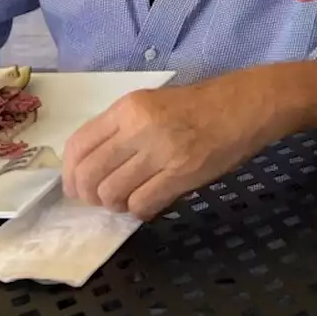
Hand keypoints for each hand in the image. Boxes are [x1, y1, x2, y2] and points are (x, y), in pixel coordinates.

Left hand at [62, 79, 264, 219]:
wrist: (247, 105)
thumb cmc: (201, 106)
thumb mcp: (153, 104)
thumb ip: (122, 130)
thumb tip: (94, 168)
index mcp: (128, 107)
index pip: (77, 146)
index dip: (69, 174)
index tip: (77, 187)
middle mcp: (138, 127)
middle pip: (89, 175)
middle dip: (90, 196)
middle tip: (104, 199)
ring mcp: (161, 151)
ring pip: (112, 193)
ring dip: (116, 204)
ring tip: (131, 199)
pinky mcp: (182, 173)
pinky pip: (142, 203)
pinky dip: (140, 210)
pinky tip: (151, 202)